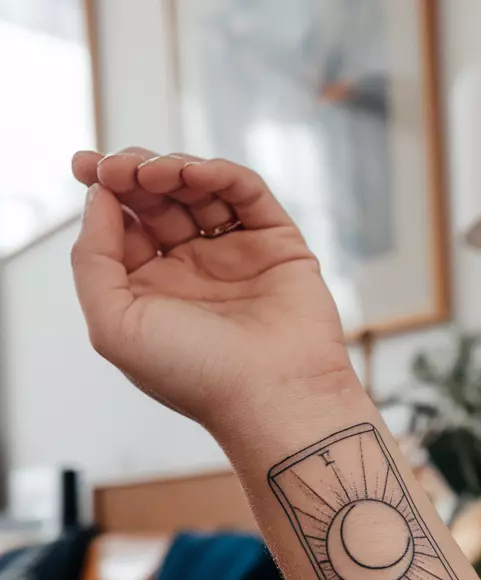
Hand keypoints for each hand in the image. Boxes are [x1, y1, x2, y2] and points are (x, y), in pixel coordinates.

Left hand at [71, 147, 354, 428]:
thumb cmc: (197, 376)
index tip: (88, 167)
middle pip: (158, 198)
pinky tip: (196, 174)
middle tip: (119, 167)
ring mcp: (236, 255)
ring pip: (200, 189)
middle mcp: (193, 271)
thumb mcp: (114, 325)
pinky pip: (246, 193)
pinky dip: (220, 174)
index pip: (124, 224)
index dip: (105, 190)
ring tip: (156, 173)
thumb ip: (92, 260)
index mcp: (154, 292)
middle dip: (133, 173)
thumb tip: (100, 198)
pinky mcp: (277, 245)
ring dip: (173, 169)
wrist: (274, 397)